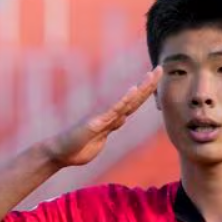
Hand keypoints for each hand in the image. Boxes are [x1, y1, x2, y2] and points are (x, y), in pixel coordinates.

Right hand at [42, 66, 162, 166]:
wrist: (61, 153)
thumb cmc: (78, 147)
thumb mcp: (101, 137)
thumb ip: (112, 126)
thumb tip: (123, 118)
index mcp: (113, 119)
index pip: (134, 103)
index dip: (146, 91)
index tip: (156, 78)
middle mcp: (110, 114)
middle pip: (134, 98)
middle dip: (148, 84)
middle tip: (161, 68)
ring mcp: (104, 117)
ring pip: (128, 101)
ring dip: (142, 88)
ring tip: (152, 74)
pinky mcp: (97, 123)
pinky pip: (113, 111)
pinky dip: (124, 100)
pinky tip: (133, 90)